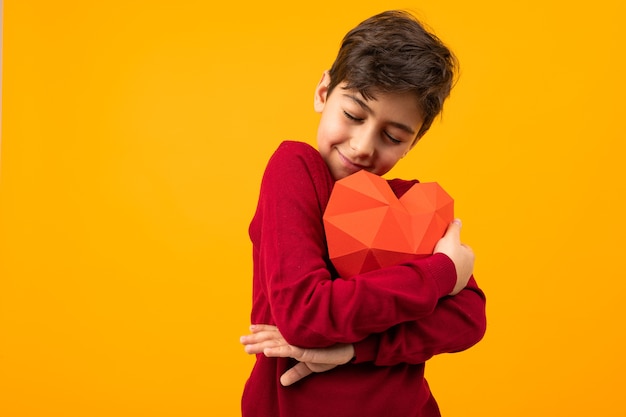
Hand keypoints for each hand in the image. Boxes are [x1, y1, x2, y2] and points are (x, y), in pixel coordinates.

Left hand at [240, 324, 354, 385]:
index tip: (249, 329)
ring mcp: (300, 342)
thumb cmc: (331, 353)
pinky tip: (267, 352)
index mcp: (296, 338)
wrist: (350, 348)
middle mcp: (296, 337)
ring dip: (261, 344)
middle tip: (241, 340)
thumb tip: (282, 382)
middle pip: (272, 337)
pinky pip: (290, 350)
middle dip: (255, 339)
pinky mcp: (307, 350)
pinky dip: (278, 350)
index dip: (262, 331)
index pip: (276, 333)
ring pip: (276, 343)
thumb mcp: (310, 366)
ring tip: (247, 347)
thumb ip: (295, 372)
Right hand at [434, 219, 474, 295]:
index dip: (455, 246)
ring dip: (450, 269)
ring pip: (456, 271)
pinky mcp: (456, 288)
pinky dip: (446, 278)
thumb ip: (454, 229)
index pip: (464, 247)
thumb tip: (458, 221)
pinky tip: (439, 275)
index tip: (446, 246)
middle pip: (460, 260)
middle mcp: (469, 268)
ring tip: (439, 266)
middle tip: (441, 255)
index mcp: (470, 255)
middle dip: (453, 258)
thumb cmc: (447, 255)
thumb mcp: (450, 237)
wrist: (440, 274)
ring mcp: (463, 279)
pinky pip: (451, 281)